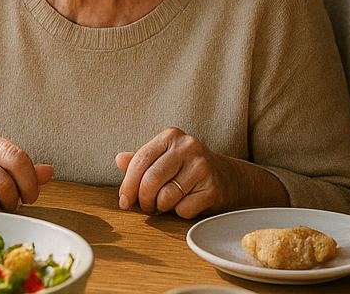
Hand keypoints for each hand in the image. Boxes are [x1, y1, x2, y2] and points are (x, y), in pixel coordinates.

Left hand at [114, 127, 285, 217]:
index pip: (140, 160)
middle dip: (143, 200)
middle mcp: (188, 147)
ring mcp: (202, 167)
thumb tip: (119, 159)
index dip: (128, 184)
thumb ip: (142, 160)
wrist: (230, 178)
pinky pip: (183, 209)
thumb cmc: (189, 169)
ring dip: (161, 207)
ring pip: (165, 197)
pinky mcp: (212, 188)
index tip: (124, 201)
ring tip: (167, 203)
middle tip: (145, 207)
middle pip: (150, 180)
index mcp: (171, 136)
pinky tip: (187, 203)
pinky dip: (180, 212)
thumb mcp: (165, 158)